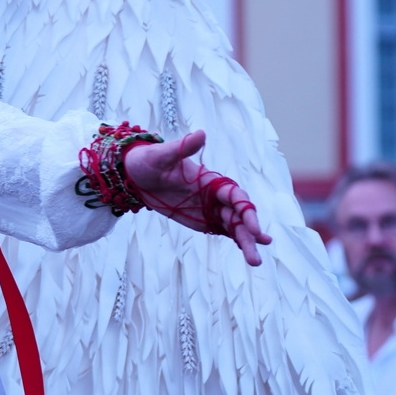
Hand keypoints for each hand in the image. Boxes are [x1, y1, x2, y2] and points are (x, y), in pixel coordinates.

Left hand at [122, 129, 272, 265]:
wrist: (135, 175)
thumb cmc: (148, 161)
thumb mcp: (161, 155)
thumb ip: (182, 148)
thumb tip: (201, 134)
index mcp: (210, 180)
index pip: (235, 196)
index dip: (246, 210)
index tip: (252, 226)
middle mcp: (214, 195)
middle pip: (238, 215)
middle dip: (250, 231)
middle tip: (260, 247)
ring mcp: (209, 209)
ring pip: (233, 226)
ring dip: (245, 241)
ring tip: (256, 261)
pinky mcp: (201, 220)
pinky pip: (222, 230)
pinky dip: (235, 240)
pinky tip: (247, 252)